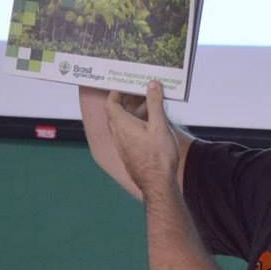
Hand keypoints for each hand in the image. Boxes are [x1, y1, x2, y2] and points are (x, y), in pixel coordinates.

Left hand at [106, 81, 178, 198]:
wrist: (158, 184)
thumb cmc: (158, 156)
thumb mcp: (159, 125)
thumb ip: (155, 103)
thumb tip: (151, 84)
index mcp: (122, 125)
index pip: (111, 104)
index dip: (116, 93)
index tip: (125, 86)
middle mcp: (118, 136)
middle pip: (116, 114)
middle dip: (126, 102)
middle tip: (139, 94)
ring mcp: (122, 147)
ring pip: (122, 126)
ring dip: (131, 115)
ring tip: (148, 109)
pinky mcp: (129, 155)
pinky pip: (127, 136)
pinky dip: (134, 127)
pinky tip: (149, 129)